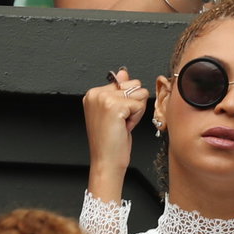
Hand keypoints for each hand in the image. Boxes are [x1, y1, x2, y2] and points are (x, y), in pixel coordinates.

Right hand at [83, 69, 149, 201]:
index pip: (125, 82)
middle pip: (134, 85)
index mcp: (93, 93)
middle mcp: (96, 93)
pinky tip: (124, 127)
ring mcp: (104, 99)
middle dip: (134, 104)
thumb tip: (124, 72)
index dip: (128, 102)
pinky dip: (137, 118)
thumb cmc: (111, 141)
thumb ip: (120, 90)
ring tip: (122, 124)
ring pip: (139, 93)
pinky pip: (140, 105)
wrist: (106, 161)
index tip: (117, 117)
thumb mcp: (116, 112)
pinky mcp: (114, 106)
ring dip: (136, 111)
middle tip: (121, 121)